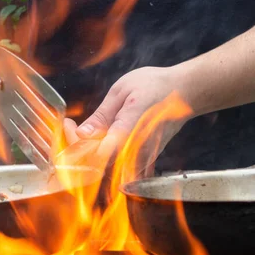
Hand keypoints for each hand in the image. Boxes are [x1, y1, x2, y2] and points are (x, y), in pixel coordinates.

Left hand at [61, 66, 192, 176]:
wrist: (186, 93)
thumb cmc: (155, 86)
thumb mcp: (122, 91)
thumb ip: (102, 116)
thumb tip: (81, 134)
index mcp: (129, 130)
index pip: (94, 153)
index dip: (74, 143)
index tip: (68, 124)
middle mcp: (136, 150)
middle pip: (95, 164)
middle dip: (77, 147)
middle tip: (72, 126)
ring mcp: (141, 159)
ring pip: (104, 167)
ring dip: (87, 152)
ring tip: (82, 130)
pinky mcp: (143, 162)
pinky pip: (115, 166)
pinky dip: (101, 154)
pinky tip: (97, 136)